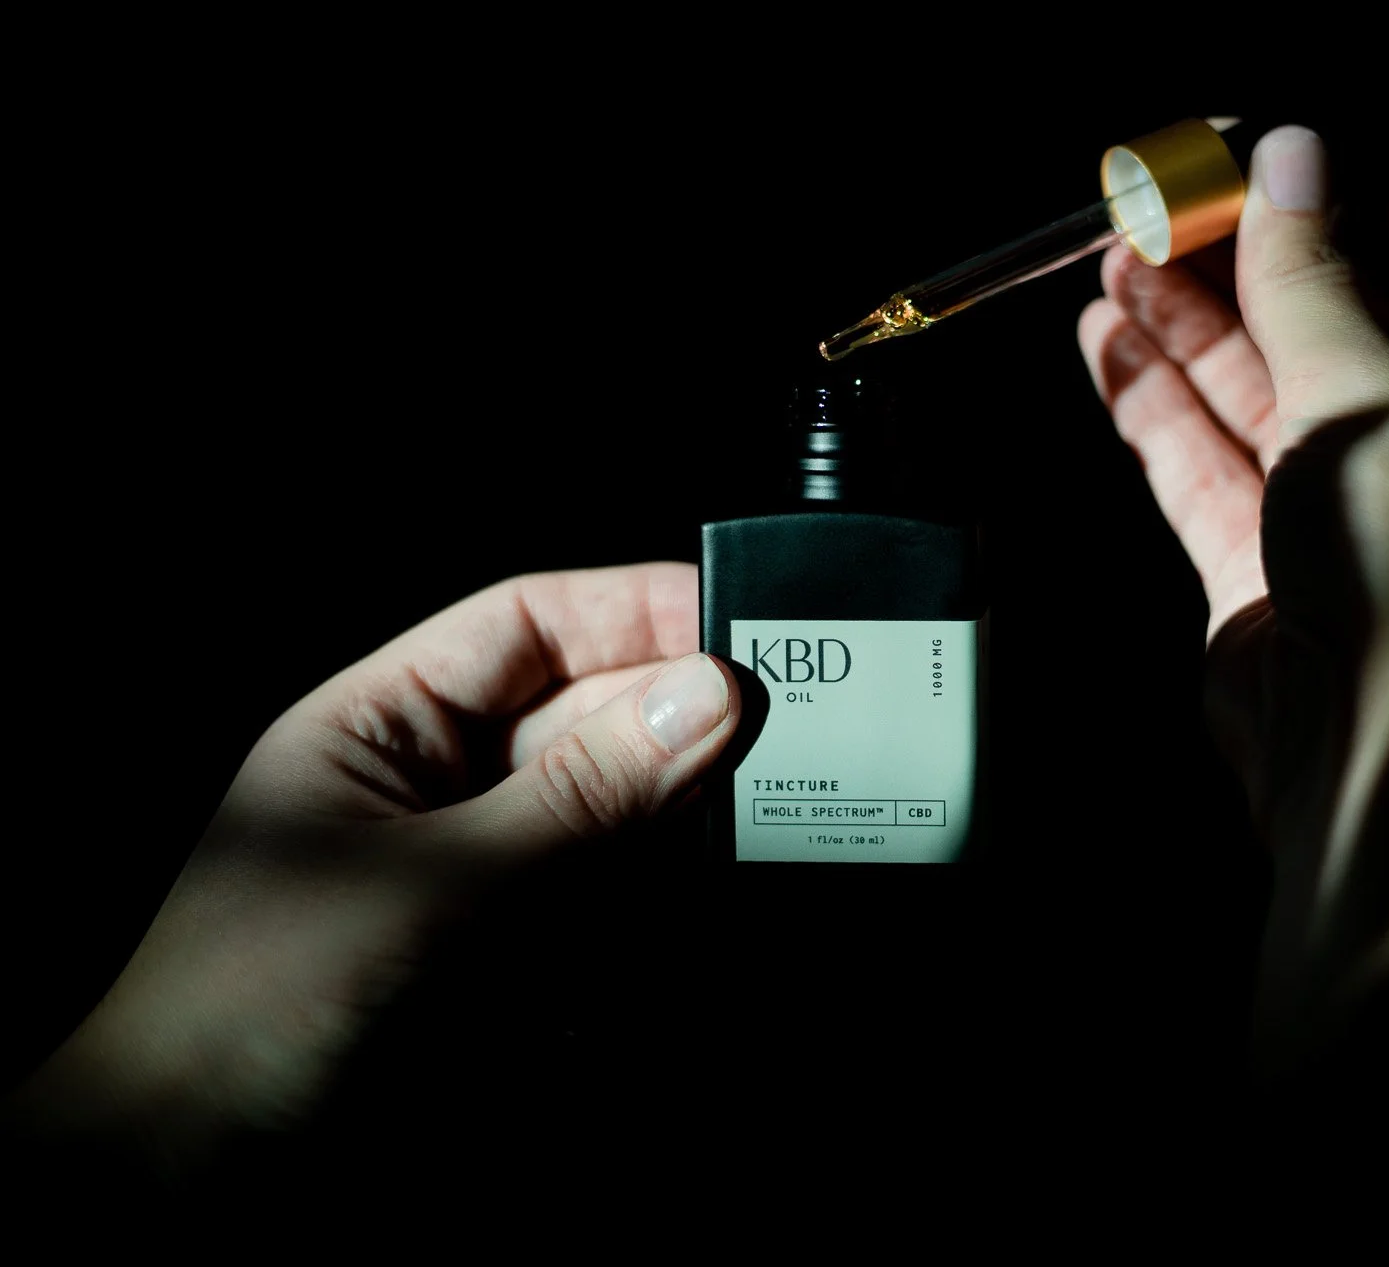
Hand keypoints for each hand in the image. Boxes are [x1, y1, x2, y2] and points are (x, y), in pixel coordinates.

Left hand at [7, 564, 738, 1174]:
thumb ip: (580, 798)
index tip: (742, 622)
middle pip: (591, 724)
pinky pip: (620, 919)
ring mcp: (488, 891)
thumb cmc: (247, 1012)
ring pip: (624, 825)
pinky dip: (665, 919)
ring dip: (686, 828)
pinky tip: (701, 917)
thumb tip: (705, 701)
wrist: (183, 1190)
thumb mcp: (432, 886)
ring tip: (758, 828)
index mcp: (387, 732)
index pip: (531, 631)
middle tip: (789, 735)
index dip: (636, 613)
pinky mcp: (522, 978)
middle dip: (681, 728)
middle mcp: (445, 796)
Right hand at [1077, 128, 1388, 1067]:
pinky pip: (1200, 461)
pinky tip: (1109, 344)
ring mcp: (1342, 507)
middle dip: (1235, 261)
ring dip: (1180, 325)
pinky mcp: (1262, 567)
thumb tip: (1295, 155)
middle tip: (1152, 204)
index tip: (1242, 152)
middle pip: (1319, 319)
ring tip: (1112, 259)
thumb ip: (1315, 282)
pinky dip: (1152, 403)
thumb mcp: (1381, 396)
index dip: (1327, 196)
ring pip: (1249, 389)